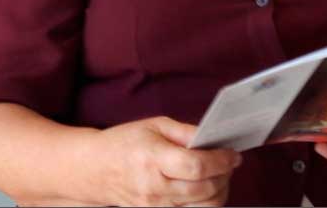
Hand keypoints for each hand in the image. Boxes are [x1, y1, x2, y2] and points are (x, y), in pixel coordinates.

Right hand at [89, 116, 240, 206]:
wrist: (93, 169)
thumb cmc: (124, 142)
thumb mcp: (154, 125)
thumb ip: (186, 132)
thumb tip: (215, 138)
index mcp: (152, 158)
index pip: (196, 166)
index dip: (221, 160)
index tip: (233, 154)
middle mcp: (153, 187)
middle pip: (203, 190)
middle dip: (225, 175)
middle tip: (230, 163)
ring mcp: (154, 207)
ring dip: (219, 192)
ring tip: (220, 175)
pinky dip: (204, 204)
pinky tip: (205, 188)